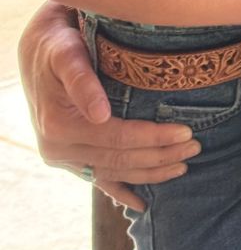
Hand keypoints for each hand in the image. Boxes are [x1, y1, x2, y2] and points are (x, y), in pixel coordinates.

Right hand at [18, 2, 200, 209]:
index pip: (117, 138)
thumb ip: (81, 80)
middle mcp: (58, 149)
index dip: (153, 137)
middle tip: (195, 147)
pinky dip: (121, 191)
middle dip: (160, 156)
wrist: (36, 51)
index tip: (186, 131)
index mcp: (59, 125)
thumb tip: (101, 114)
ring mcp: (63, 158)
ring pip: (114, 172)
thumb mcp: (66, 52)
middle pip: (120, 159)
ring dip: (150, 172)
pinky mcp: (69, 158)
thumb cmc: (56, 45)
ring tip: (183, 166)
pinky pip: (99, 179)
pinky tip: (141, 205)